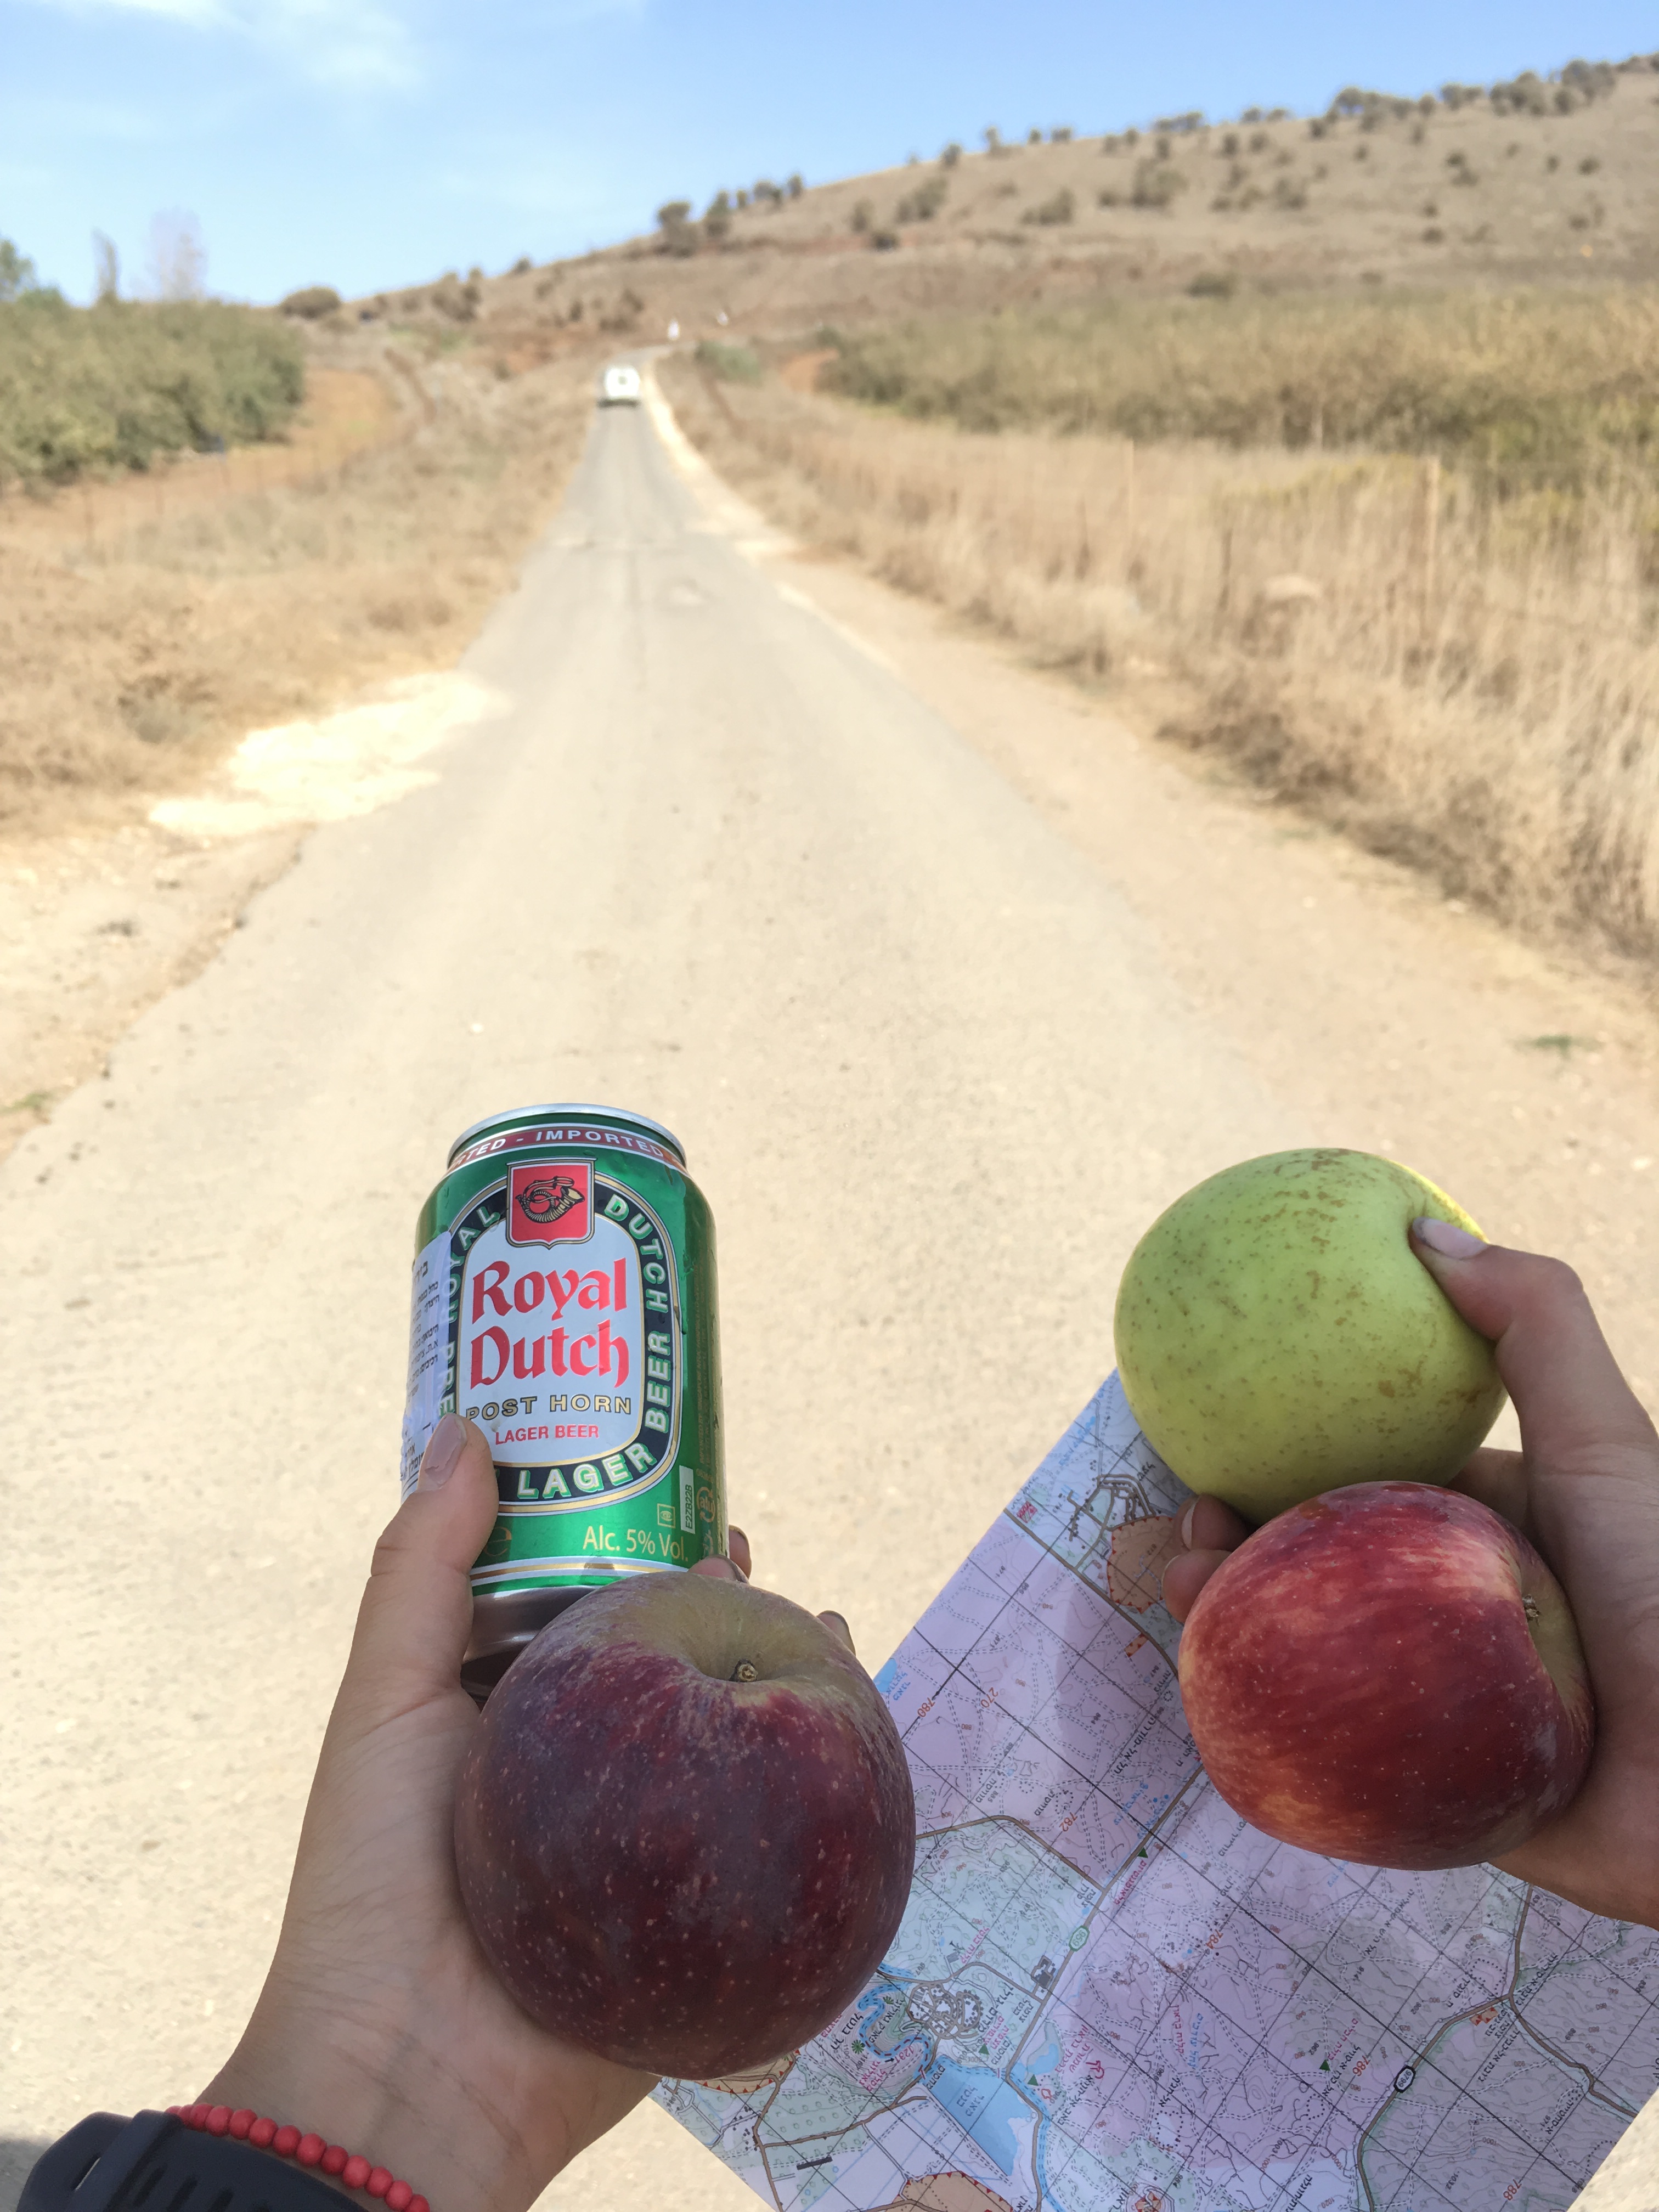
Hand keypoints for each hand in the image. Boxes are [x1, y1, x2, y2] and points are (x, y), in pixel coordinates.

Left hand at [199, 1418, 811, 2211]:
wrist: (411, 2076)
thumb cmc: (375, 1881)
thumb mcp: (386, 1702)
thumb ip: (421, 1568)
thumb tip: (466, 1426)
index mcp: (510, 1722)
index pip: (583, 1607)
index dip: (627, 1544)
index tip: (672, 1484)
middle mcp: (583, 1775)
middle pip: (667, 1664)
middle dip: (714, 1599)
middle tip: (748, 1536)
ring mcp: (648, 1845)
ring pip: (733, 1737)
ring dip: (780, 1671)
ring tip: (817, 1609)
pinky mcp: (701, 1913)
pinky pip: (778, 1831)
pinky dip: (824, 1770)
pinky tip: (854, 1711)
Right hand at [1161, 1224, 1658, 1930]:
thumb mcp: (1607, 1441)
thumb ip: (1532, 1324)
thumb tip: (1421, 1226)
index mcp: (1480, 1528)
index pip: (1354, 1479)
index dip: (1273, 1457)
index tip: (1210, 1442)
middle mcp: (1446, 1609)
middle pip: (1307, 1564)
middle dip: (1229, 1540)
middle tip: (1187, 1526)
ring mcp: (1429, 1701)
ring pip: (1295, 1651)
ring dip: (1222, 1618)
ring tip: (1185, 1592)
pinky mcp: (1427, 1790)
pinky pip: (1323, 1746)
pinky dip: (1255, 1711)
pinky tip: (1212, 1680)